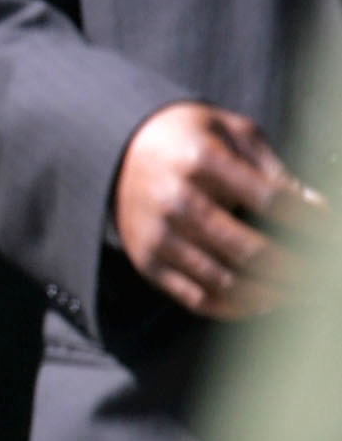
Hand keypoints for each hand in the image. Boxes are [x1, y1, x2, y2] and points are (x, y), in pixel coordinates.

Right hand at [113, 104, 324, 318]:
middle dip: (296, 267)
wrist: (119, 151)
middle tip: (323, 274)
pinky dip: (235, 308)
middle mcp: (177, 201)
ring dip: (270, 294)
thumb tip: (314, 206)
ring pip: (224, 282)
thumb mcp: (230, 131)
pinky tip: (263, 303)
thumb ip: (272, 167)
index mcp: (201, 160)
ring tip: (299, 293)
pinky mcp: (148, 263)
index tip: (331, 230)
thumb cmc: (188, 138)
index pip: (270, 199)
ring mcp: (159, 237)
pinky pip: (196, 298)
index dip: (309, 220)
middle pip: (249, 249)